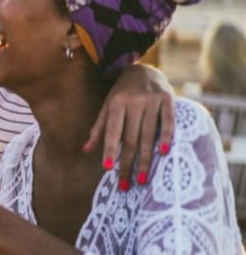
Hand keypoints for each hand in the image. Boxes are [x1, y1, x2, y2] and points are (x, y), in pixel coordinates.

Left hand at [84, 63, 174, 186]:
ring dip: (146, 159)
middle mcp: (133, 102)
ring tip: (142, 178)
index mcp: (116, 104)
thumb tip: (85, 150)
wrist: (143, 69)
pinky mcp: (168, 99)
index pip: (112, 133)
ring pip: (148, 135)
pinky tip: (163, 153)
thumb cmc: (121, 93)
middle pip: (131, 139)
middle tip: (126, 185)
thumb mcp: (107, 107)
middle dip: (128, 164)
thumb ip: (98, 129)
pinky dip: (166, 137)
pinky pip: (168, 122)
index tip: (108, 169)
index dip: (110, 151)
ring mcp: (152, 100)